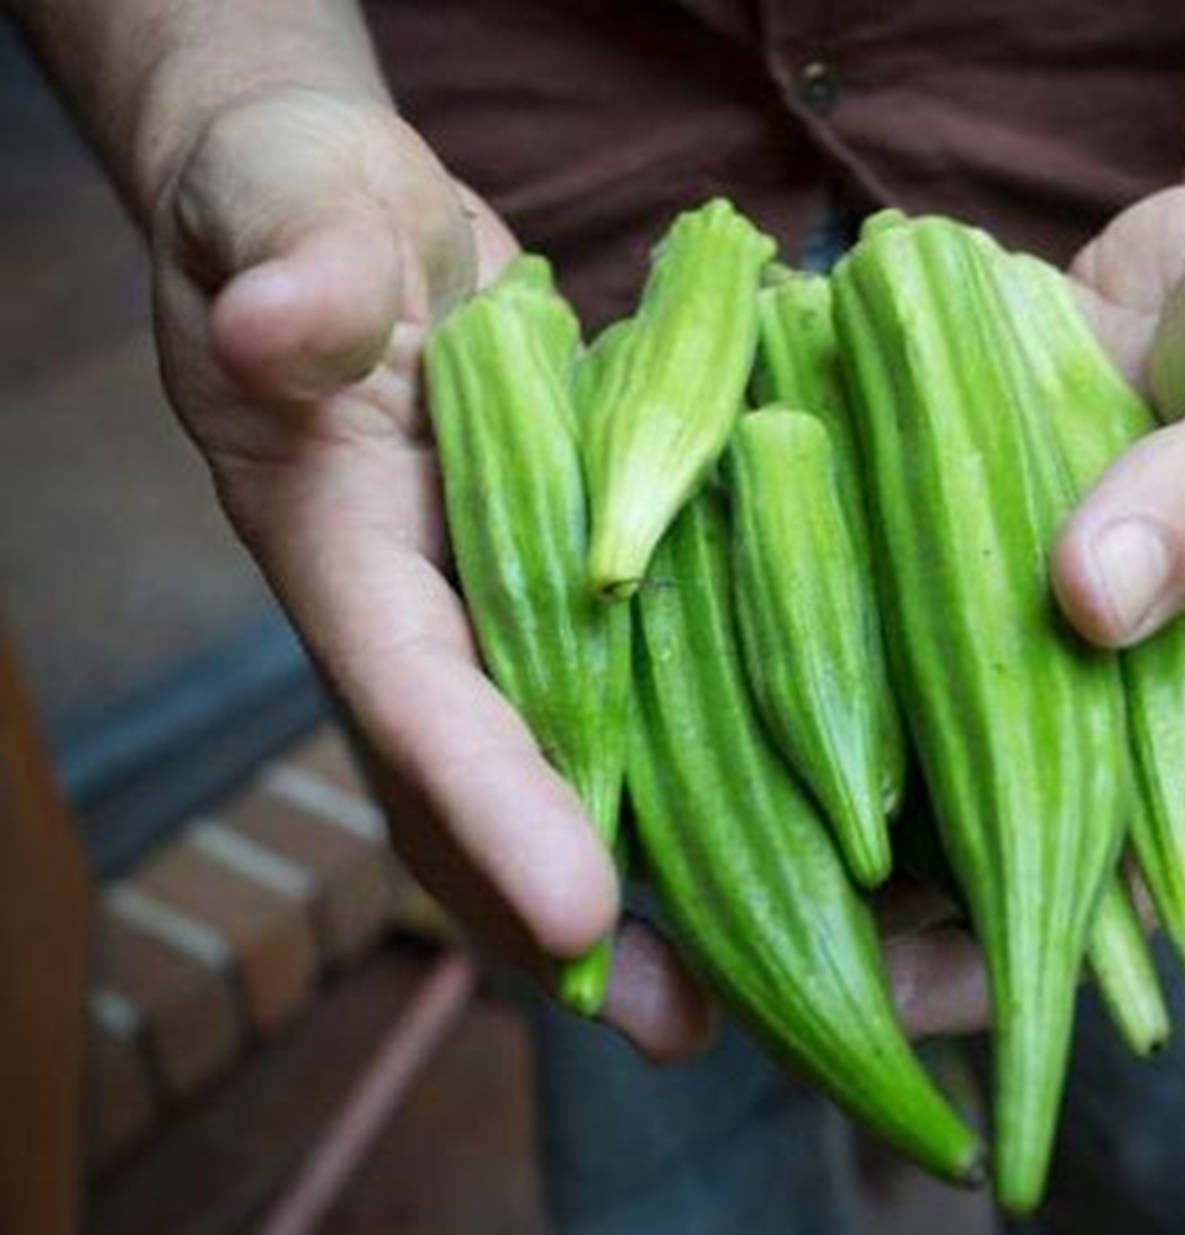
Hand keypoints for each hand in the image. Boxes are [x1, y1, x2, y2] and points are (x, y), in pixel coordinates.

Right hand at [151, 87, 987, 1056]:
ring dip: (642, 890)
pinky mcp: (564, 603)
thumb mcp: (289, 201)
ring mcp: (491, 621)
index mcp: (339, 542)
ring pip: (554, 782)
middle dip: (565, 917)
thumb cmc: (304, 209)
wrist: (346, 235)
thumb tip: (288, 320)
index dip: (490, 799)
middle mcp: (418, 616)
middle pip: (477, 799)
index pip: (415, 690)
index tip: (580, 906)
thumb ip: (294, 255)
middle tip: (677, 1025)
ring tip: (751, 992)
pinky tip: (789, 845)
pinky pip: (616, 715)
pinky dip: (683, 790)